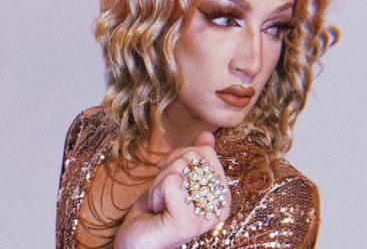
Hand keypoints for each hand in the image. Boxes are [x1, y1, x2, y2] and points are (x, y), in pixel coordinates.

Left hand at [114, 131, 230, 248]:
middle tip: (165, 192)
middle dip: (169, 168)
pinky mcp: (188, 221)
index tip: (172, 178)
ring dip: (160, 183)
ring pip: (180, 167)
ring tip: (162, 203)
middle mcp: (221, 204)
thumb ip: (196, 157)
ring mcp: (206, 214)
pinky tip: (158, 210)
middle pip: (193, 156)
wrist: (136, 242)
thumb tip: (208, 134)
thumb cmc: (157, 211)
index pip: (205, 152)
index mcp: (223, 193)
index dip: (180, 157)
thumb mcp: (177, 177)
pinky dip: (156, 192)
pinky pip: (171, 181)